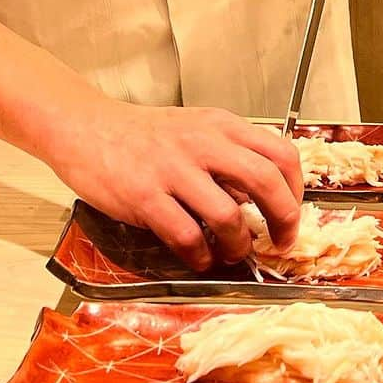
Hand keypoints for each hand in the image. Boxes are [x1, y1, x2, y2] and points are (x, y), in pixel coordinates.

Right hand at [49, 97, 302, 270]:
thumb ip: (228, 155)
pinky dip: (201, 257)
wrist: (86, 127)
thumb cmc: (143, 134)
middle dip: (283, 220)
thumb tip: (260, 198)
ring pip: (229, 217)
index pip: (281, 153)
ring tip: (231, 253)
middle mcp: (203, 143)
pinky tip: (199, 258)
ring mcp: (173, 169)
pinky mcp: (145, 196)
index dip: (295, 189)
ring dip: (238, 246)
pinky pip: (187, 237)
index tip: (290, 212)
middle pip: (266, 182)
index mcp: (221, 125)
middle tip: (279, 242)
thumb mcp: (194, 128)